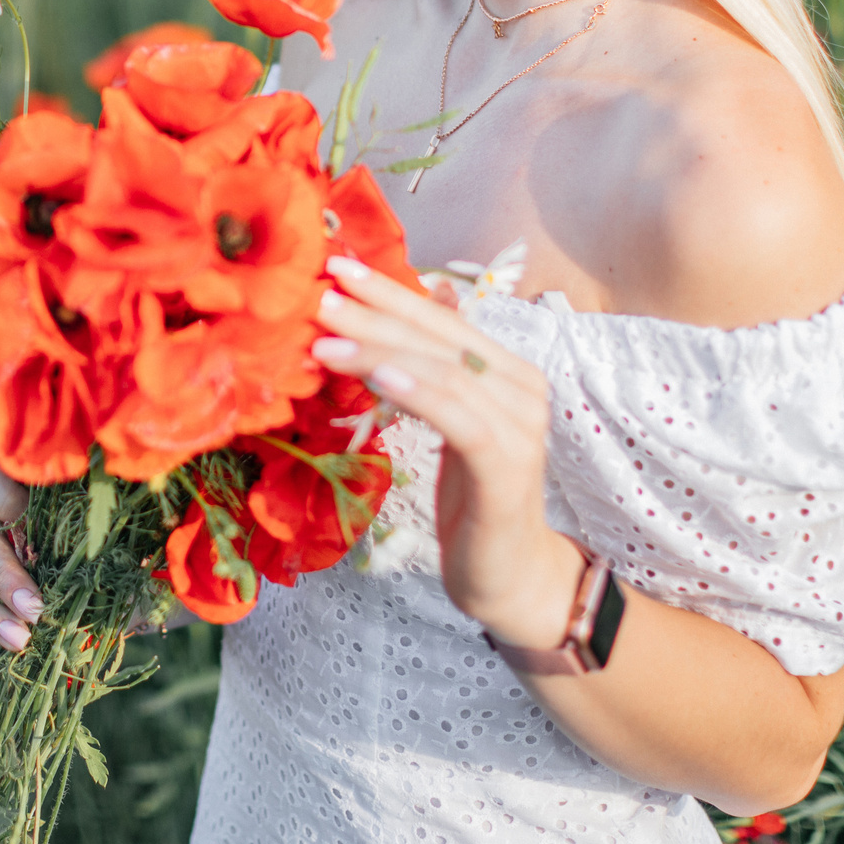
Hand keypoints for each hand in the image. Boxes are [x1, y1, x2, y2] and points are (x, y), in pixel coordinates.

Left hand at [309, 254, 585, 647]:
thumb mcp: (450, 425)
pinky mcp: (508, 467)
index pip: (441, 318)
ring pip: (443, 372)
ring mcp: (521, 427)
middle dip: (376, 313)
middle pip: (439, 338)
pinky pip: (459, 418)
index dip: (390, 290)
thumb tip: (406, 304)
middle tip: (320, 296)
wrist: (510, 577)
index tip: (335, 266)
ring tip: (325, 340)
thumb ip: (436, 369)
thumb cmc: (474, 498)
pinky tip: (378, 378)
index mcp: (508, 372)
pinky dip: (417, 392)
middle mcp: (522, 389)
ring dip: (380, 351)